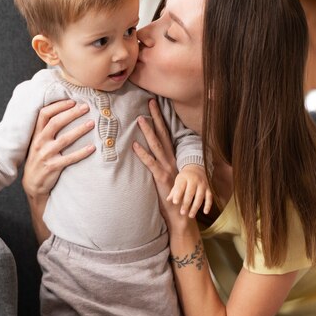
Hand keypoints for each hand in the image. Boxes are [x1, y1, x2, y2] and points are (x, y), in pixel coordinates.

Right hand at [22, 99, 94, 198]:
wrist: (32, 184)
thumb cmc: (37, 160)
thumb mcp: (36, 143)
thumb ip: (45, 130)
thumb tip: (62, 113)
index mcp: (36, 135)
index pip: (44, 114)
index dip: (58, 106)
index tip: (72, 101)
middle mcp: (39, 142)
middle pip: (55, 123)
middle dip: (71, 113)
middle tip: (85, 107)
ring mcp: (46, 155)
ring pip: (64, 139)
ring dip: (79, 130)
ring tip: (91, 123)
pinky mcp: (53, 167)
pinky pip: (70, 158)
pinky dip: (82, 152)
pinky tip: (92, 148)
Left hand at [133, 98, 188, 230]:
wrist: (181, 214)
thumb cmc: (173, 196)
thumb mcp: (167, 177)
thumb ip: (160, 165)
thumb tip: (149, 153)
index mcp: (173, 158)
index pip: (167, 134)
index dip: (162, 119)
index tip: (156, 105)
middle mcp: (172, 159)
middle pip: (163, 134)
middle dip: (157, 117)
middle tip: (151, 101)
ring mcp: (167, 168)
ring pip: (157, 145)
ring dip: (148, 131)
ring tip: (140, 119)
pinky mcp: (162, 178)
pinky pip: (151, 163)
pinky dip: (142, 154)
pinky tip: (134, 146)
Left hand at [167, 164, 212, 216]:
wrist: (196, 167)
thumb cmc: (184, 177)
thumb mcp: (178, 181)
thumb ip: (174, 190)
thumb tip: (168, 200)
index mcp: (184, 178)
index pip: (180, 187)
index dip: (178, 195)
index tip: (175, 202)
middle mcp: (194, 180)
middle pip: (190, 193)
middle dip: (186, 203)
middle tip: (182, 213)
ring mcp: (202, 184)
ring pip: (200, 197)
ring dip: (195, 207)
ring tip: (191, 215)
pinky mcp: (209, 188)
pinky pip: (209, 197)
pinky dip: (208, 205)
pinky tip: (205, 212)